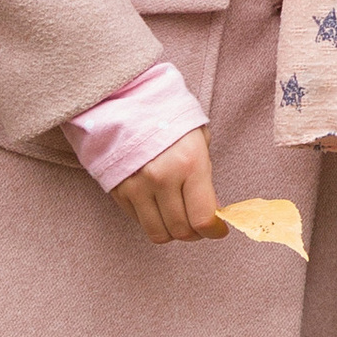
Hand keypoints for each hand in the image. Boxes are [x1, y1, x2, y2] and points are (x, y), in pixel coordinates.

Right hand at [111, 127, 228, 244]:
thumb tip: (211, 212)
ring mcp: (137, 186)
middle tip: (199, 224)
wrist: (128, 103)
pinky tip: (158, 205)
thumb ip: (205, 177)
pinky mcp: (119, 191)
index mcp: (189, 163)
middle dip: (195, 233)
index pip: (203, 218)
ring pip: (158, 233)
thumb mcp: (199, 141)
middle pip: (181, 230)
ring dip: (172, 232)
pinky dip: (152, 220)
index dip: (214, 231)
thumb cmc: (170, 120)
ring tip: (179, 219)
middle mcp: (162, 178)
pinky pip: (139, 222)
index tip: (218, 230)